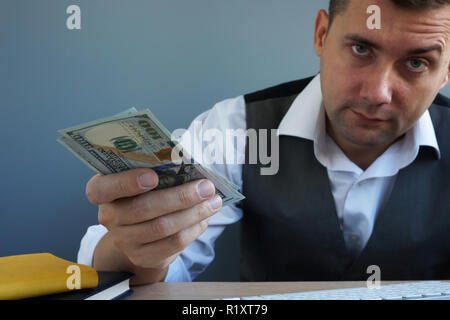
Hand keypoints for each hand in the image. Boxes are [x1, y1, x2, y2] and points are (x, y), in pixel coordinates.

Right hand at [85, 168, 221, 269]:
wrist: (138, 230)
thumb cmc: (144, 193)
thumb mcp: (141, 177)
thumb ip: (157, 170)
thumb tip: (191, 165)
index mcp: (101, 190)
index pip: (101, 189)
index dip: (126, 183)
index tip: (153, 176)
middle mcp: (108, 216)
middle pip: (144, 208)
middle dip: (181, 197)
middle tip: (206, 187)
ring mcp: (123, 240)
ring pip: (162, 227)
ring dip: (194, 213)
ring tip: (214, 201)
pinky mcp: (142, 256)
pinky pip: (172, 244)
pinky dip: (193, 229)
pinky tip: (204, 218)